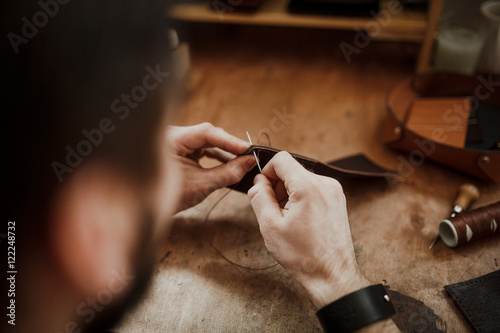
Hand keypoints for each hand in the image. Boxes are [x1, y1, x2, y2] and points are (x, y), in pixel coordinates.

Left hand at [168, 123, 255, 211]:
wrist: (148, 209)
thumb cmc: (169, 197)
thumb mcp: (201, 185)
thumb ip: (227, 172)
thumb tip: (250, 162)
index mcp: (171, 139)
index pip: (205, 132)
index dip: (229, 141)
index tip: (247, 150)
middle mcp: (173, 135)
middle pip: (207, 135)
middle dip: (229, 146)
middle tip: (250, 156)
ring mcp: (176, 142)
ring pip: (206, 142)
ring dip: (224, 152)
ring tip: (243, 162)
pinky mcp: (180, 149)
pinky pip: (201, 148)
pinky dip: (215, 156)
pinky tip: (230, 163)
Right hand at [248, 151, 369, 307]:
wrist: (332, 275)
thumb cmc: (302, 255)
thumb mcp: (270, 226)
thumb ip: (260, 197)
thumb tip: (257, 183)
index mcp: (308, 186)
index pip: (281, 159)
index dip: (266, 172)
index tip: (262, 191)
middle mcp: (325, 183)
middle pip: (292, 170)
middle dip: (277, 186)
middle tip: (273, 212)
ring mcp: (334, 192)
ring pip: (302, 180)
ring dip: (289, 194)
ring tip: (287, 220)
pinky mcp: (338, 201)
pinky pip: (313, 190)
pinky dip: (301, 199)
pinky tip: (299, 221)